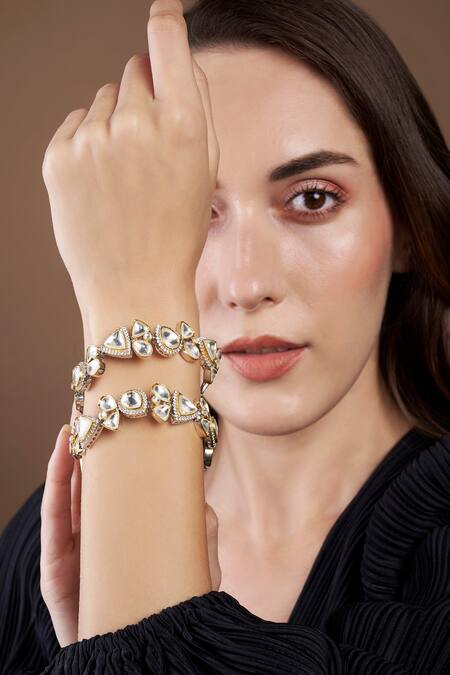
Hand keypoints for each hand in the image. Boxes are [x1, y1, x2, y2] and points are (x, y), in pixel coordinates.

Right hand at [40, 424, 221, 645]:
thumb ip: (199, 532)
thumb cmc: (171, 617)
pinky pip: (55, 521)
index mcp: (130, 536)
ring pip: (71, 493)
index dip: (122, 453)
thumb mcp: (196, 570)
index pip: (123, 487)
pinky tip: (63, 451)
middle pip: (93, 484)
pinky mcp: (59, 574)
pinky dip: (56, 484)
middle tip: (99, 403)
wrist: (149, 663)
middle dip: (94, 443)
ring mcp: (78, 555)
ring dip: (72, 452)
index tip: (127, 417)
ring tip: (80, 415)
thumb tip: (201, 497)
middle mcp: (101, 541)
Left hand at [41, 0, 218, 322]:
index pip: (167, 41)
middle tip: (149, 147)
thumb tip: (179, 60)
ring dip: (115, 124)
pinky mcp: (58, 157)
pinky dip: (89, 143)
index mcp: (182, 126)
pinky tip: (101, 181)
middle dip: (145, 97)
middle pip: (135, 72)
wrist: (134, 286)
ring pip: (105, 101)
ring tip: (124, 174)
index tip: (164, 13)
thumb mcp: (206, 172)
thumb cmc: (177, 233)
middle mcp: (135, 124)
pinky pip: (76, 124)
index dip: (166, 22)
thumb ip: (197, 109)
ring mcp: (92, 141)